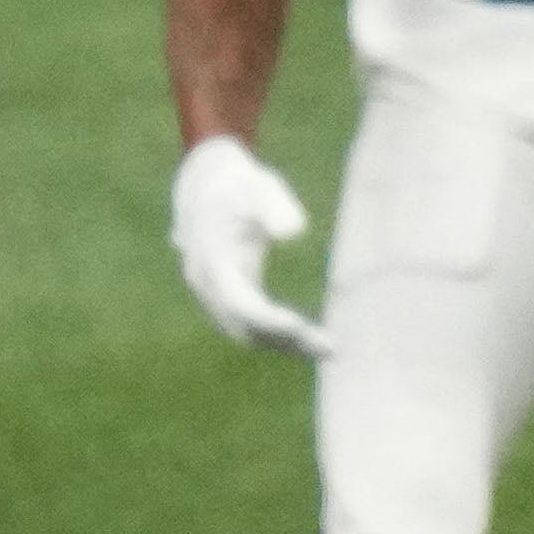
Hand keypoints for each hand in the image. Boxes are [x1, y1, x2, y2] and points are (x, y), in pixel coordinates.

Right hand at [169, 137, 328, 357]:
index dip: (270, 320)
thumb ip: (275, 206)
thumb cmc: (239, 185)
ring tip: (326, 348)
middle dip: (285, 341)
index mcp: (212, 262)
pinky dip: (276, 336)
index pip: (240, 304)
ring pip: (245, 333)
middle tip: (329, 348)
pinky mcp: (225, 297)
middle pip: (244, 328)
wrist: (204, 188)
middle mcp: (208, 286)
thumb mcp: (258, 186)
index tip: (303, 328)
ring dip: (283, 344)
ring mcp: (213, 295)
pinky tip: (307, 337)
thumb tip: (295, 232)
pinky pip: (248, 326)